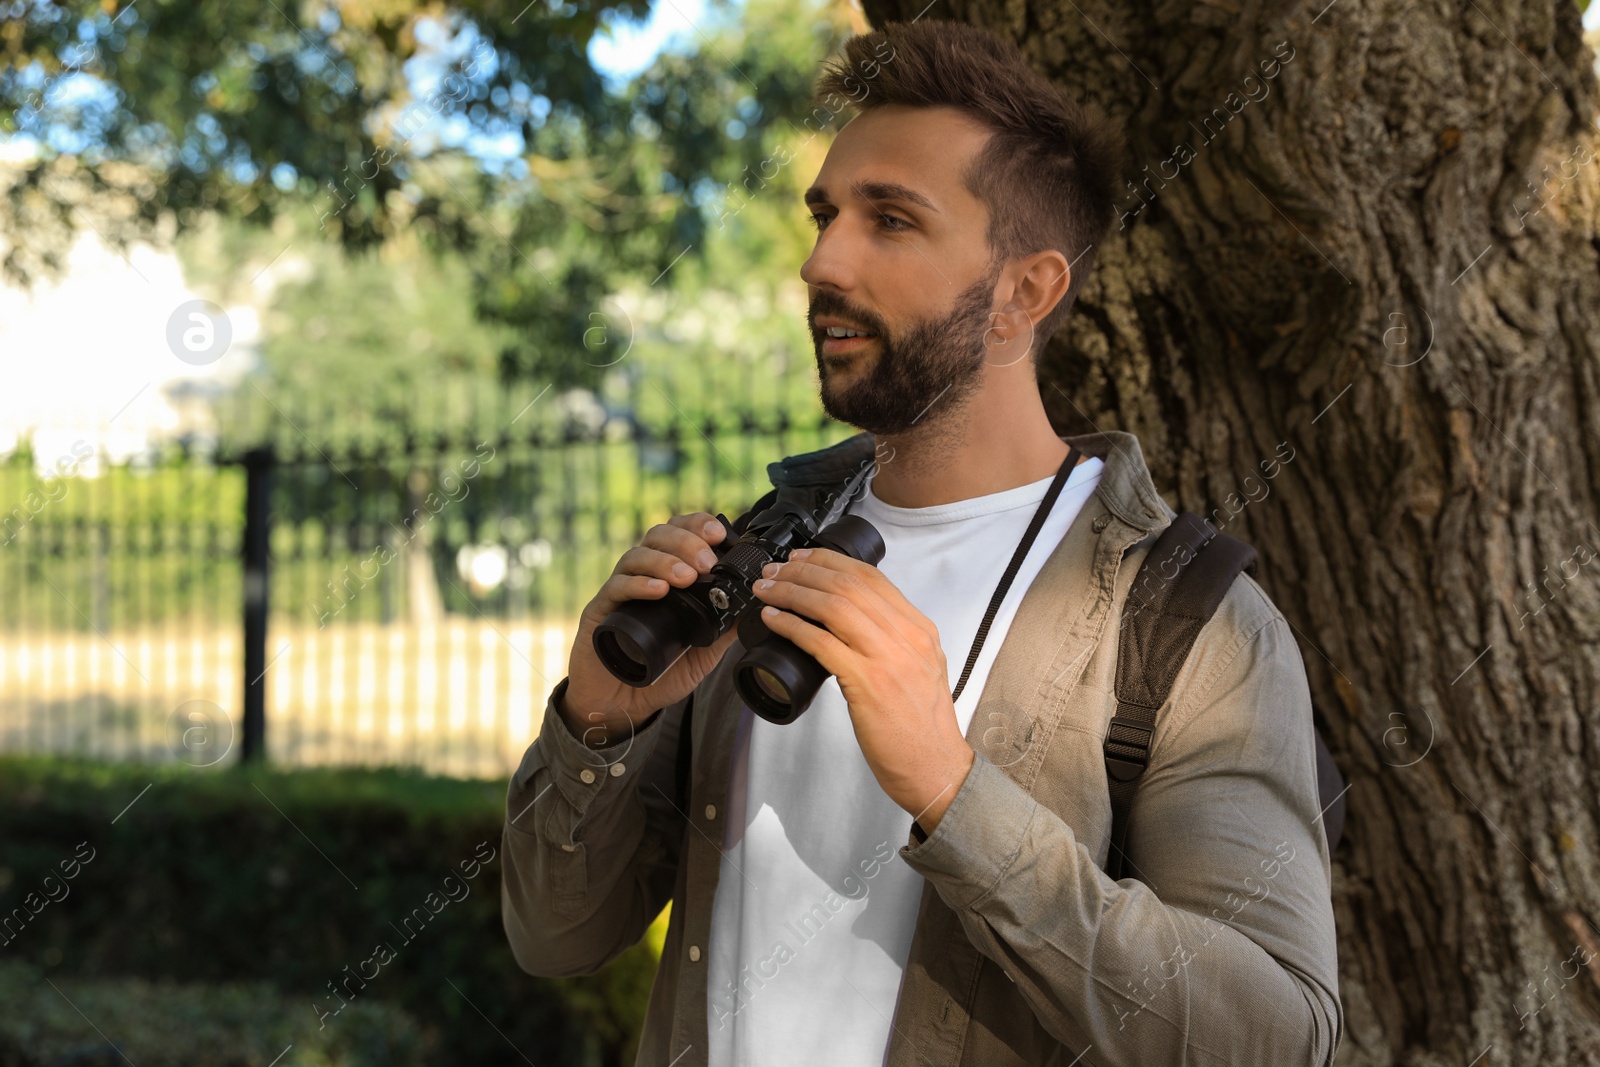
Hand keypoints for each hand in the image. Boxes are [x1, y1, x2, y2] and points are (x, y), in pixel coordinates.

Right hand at [562, 512, 742, 747]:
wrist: (622, 704)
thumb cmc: (660, 673)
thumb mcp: (703, 652)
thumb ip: (723, 629)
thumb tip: (754, 608)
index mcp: (668, 576)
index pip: (680, 534)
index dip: (697, 526)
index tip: (719, 534)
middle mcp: (643, 576)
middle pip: (658, 536)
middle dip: (686, 542)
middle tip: (707, 563)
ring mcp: (620, 591)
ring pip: (637, 555)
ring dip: (665, 561)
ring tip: (686, 577)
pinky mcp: (600, 610)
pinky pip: (616, 587)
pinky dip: (639, 584)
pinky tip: (659, 591)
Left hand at [750, 547, 974, 832]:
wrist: (936, 767)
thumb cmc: (921, 727)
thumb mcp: (919, 669)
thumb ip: (893, 642)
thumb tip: (852, 623)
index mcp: (918, 629)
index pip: (871, 578)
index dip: (830, 561)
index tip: (802, 559)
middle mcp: (907, 636)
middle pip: (847, 585)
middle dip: (804, 572)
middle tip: (774, 572)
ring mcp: (888, 658)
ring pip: (833, 606)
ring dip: (793, 593)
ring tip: (767, 591)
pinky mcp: (867, 684)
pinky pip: (822, 642)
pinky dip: (792, 626)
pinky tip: (773, 620)